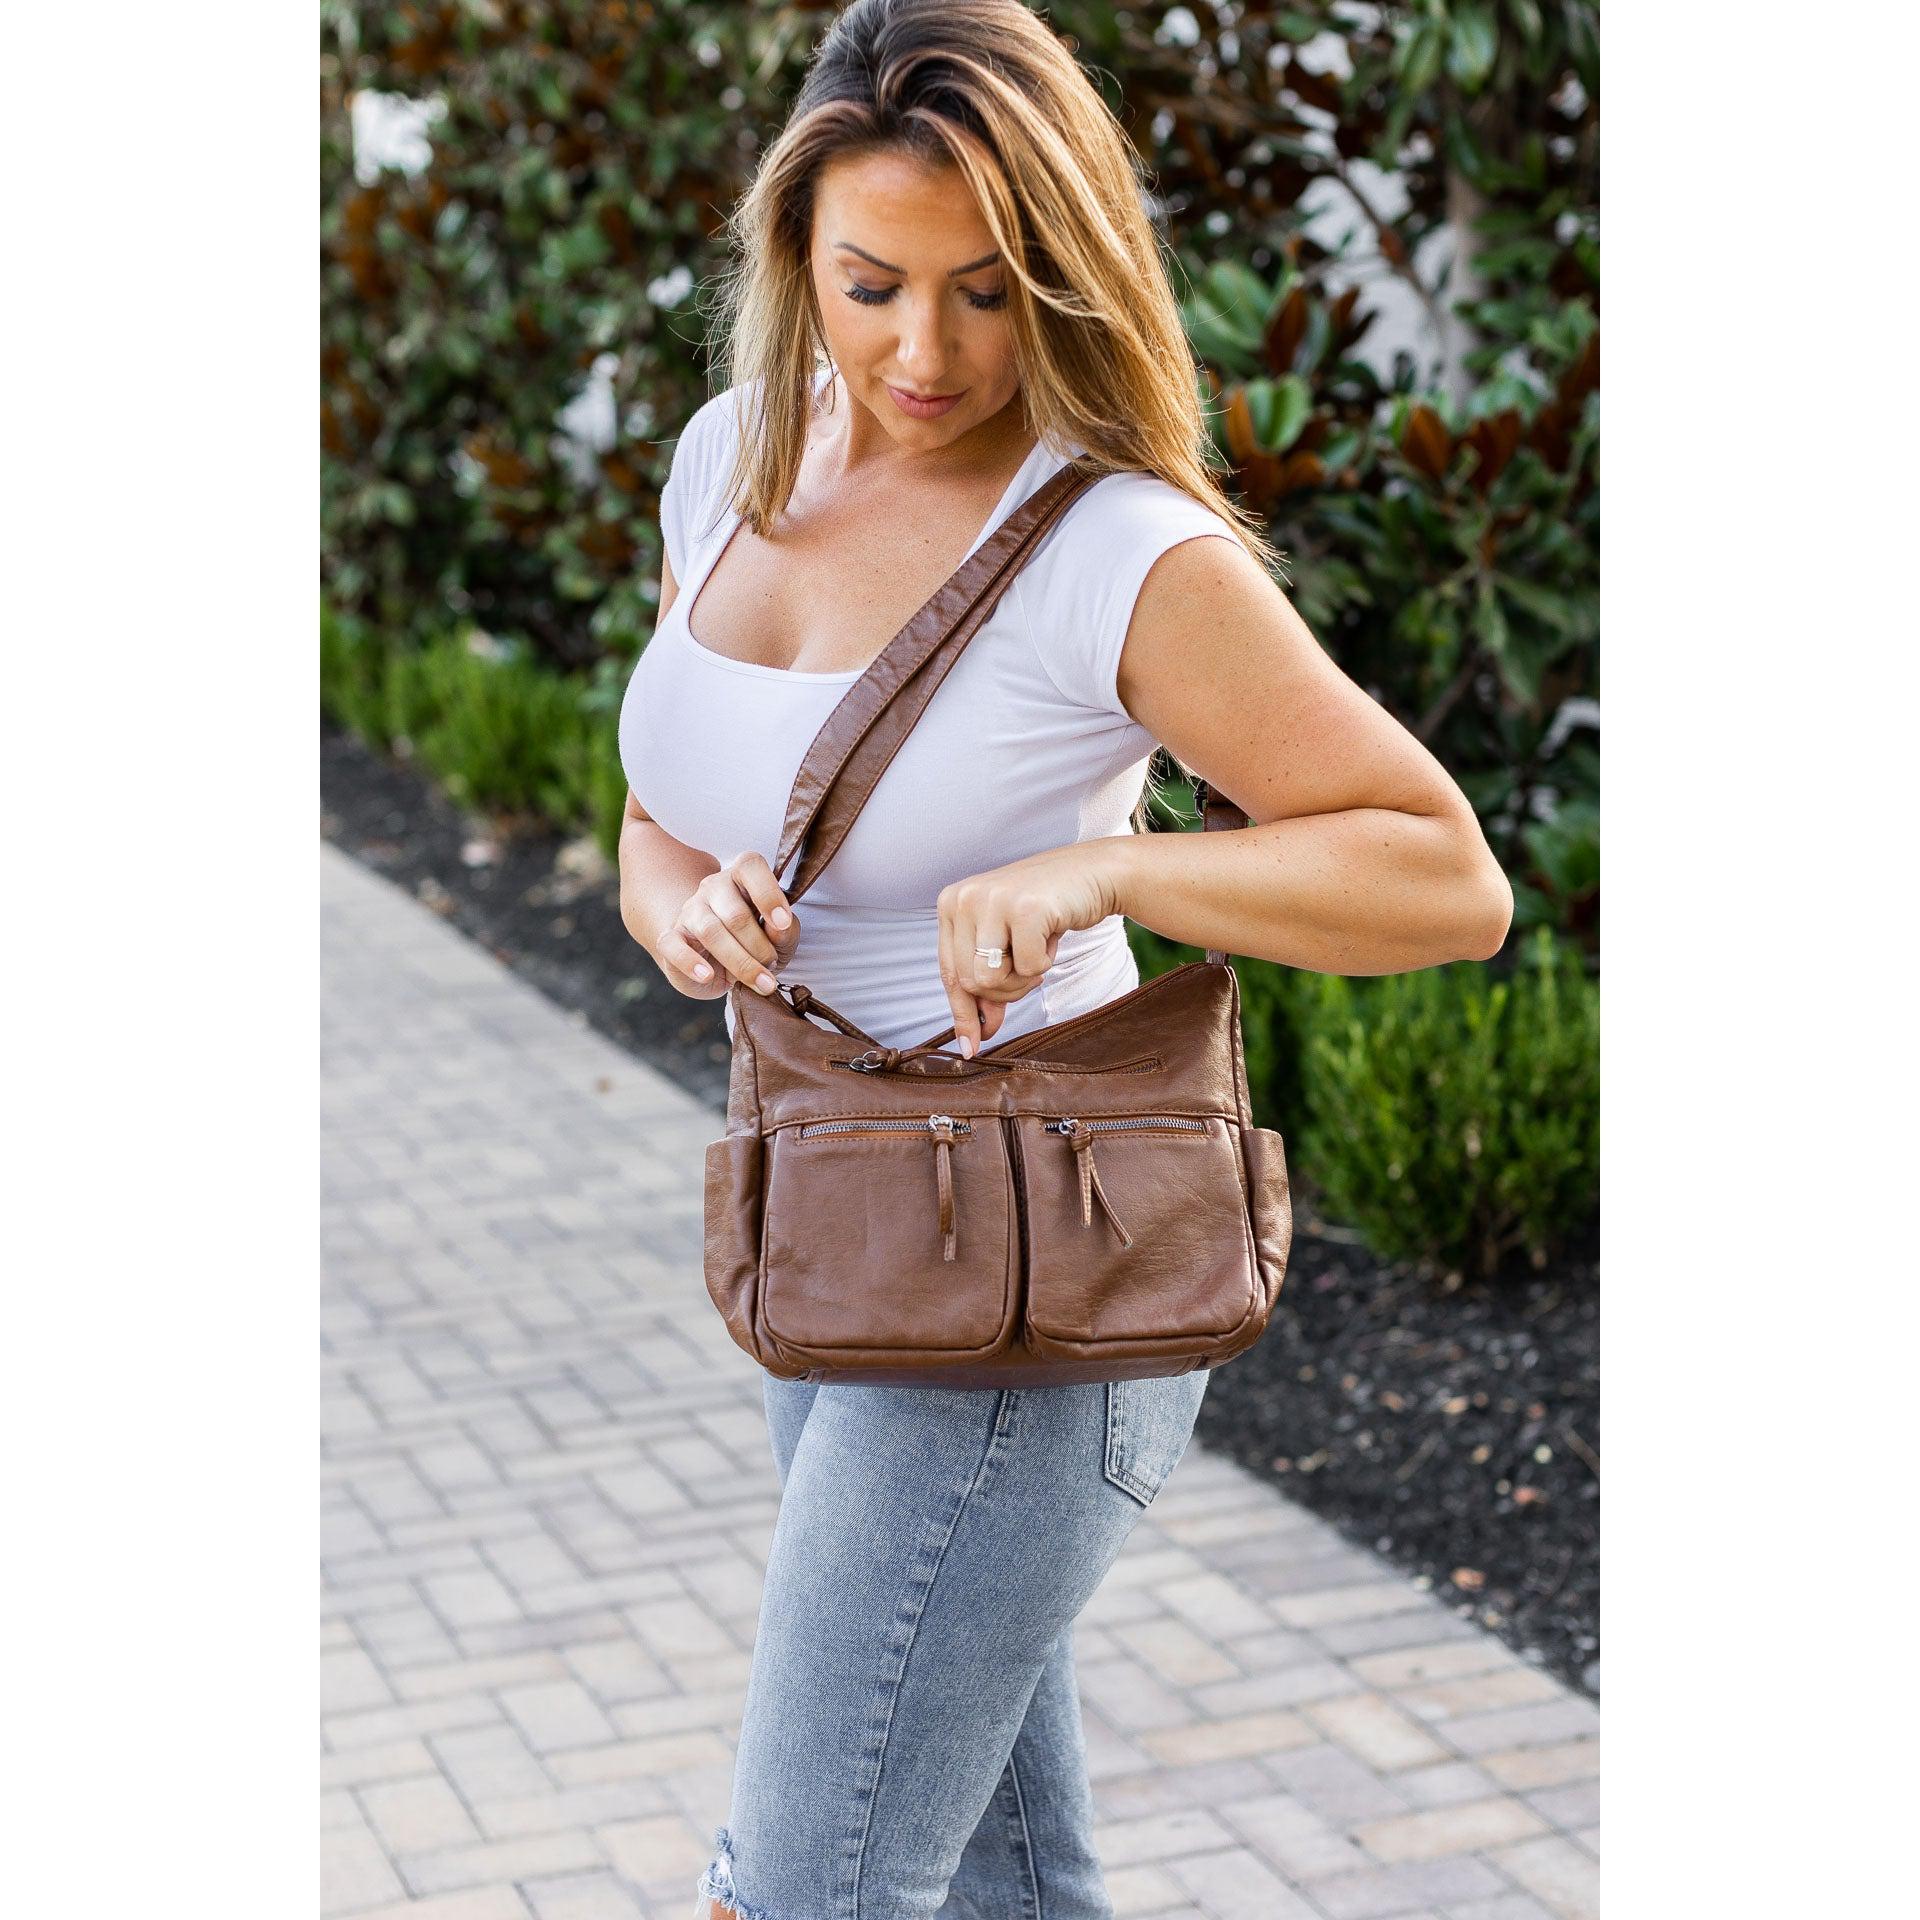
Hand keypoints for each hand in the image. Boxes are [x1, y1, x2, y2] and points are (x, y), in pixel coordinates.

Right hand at [659, 852, 800, 998]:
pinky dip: (690, 963)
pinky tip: (707, 975)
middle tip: (772, 965)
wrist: (716, 964)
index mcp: (742, 878)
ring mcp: (689, 912)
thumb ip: (786, 931)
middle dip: (760, 947)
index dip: (768, 894)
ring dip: (740, 962)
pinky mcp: (670, 938)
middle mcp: (713, 888)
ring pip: (711, 932)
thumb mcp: (780, 938)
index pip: (750, 867)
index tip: (783, 922)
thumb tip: (780, 927)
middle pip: (736, 914)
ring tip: (760, 982)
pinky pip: (674, 947)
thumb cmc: (754, 944)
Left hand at [937, 842, 1120, 1057]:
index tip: (971, 1046)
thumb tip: (974, 1036)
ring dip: (1022, 980)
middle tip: (1029, 972)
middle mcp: (963, 898)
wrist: (1093, 874)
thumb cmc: (1046, 910)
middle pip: (969, 983)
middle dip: (1003, 992)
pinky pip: (1026, 968)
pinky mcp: (1024, 908)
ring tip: (1037, 951)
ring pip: (990, 980)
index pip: (948, 972)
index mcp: (951, 904)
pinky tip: (1051, 936)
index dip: (962, 1013)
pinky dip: (1044, 963)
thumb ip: (987, 982)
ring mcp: (992, 900)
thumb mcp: (1006, 942)